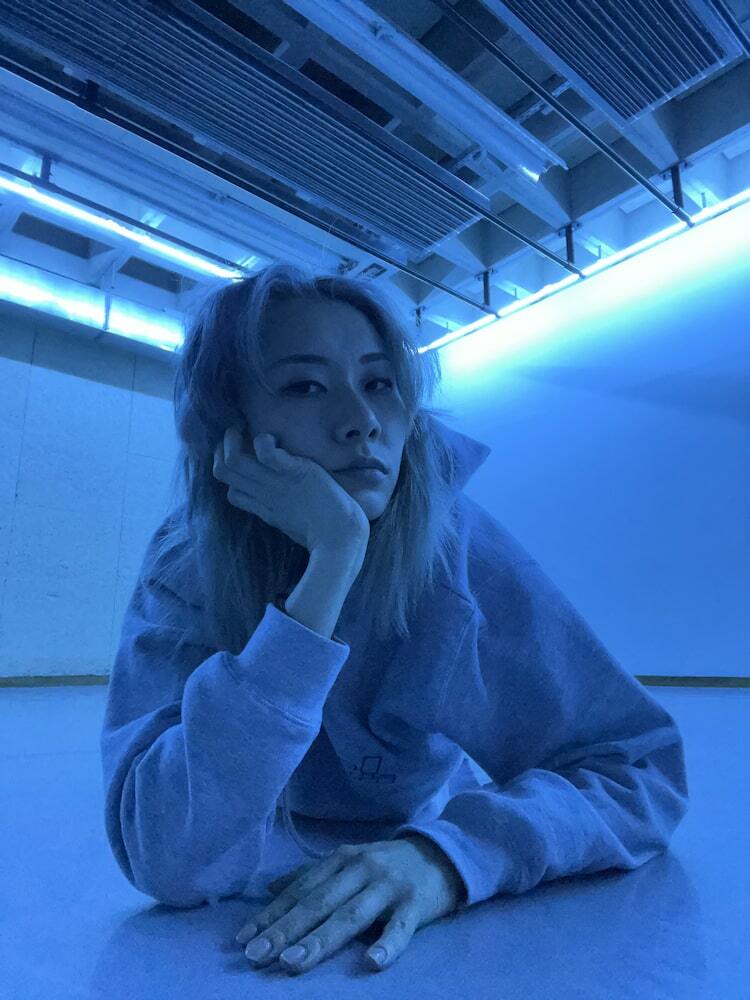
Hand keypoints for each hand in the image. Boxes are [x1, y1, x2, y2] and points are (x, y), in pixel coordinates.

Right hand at [213, 424, 369, 552]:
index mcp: (266, 509)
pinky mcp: (296, 472)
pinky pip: (267, 454)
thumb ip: (284, 512)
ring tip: (241, 430)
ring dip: (232, 440)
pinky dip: (263, 441)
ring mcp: (277, 484)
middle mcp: (265, 495)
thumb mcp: (297, 524)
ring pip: (234, 461)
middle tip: (235, 435)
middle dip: (222, 449)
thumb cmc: (326, 534)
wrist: (342, 538)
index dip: (230, 474)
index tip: (243, 458)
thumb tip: (281, 508)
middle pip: (223, 472)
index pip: (231, 492)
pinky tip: (272, 439)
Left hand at [235, 836, 464, 973]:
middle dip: (285, 930)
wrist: (442, 854)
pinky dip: (387, 945)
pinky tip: (372, 963)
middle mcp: (360, 869)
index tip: (243, 939)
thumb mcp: (348, 862)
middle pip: (318, 903)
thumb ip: (312, 876)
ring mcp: (388, 886)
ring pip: (350, 916)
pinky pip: (401, 928)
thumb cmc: (387, 865)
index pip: (300, 890)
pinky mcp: (416, 905)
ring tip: (293, 963)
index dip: (271, 914)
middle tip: (256, 955)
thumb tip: (269, 889)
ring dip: (320, 940)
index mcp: (341, 859)